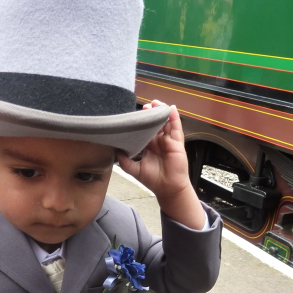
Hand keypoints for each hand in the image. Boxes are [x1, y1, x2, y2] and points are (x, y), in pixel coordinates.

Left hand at [117, 101, 205, 229]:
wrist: (167, 189)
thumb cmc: (153, 180)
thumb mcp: (134, 170)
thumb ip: (124, 161)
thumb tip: (115, 150)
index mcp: (149, 146)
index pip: (144, 130)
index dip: (140, 122)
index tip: (134, 115)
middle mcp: (158, 141)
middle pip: (155, 123)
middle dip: (150, 114)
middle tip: (144, 107)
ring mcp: (168, 141)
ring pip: (165, 122)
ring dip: (161, 112)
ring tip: (155, 103)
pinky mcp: (177, 142)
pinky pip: (176, 127)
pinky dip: (174, 117)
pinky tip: (171, 109)